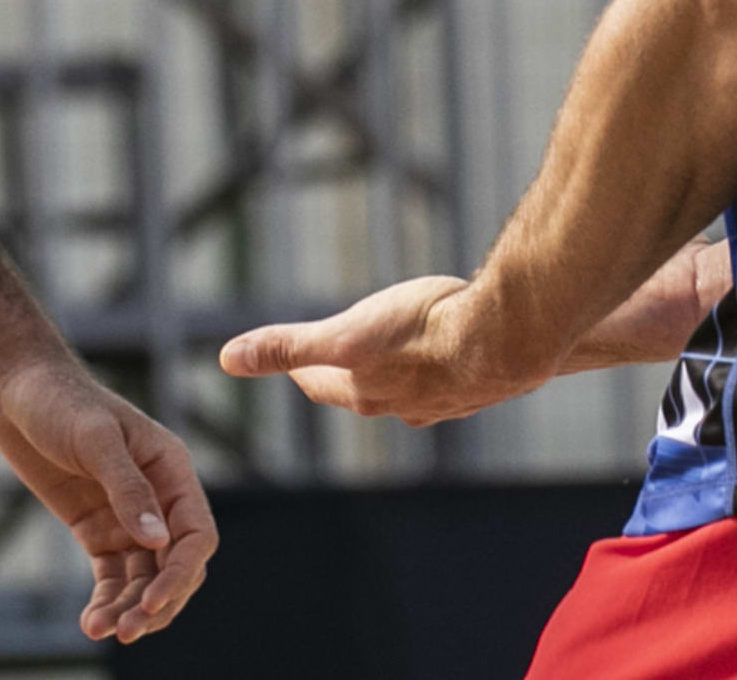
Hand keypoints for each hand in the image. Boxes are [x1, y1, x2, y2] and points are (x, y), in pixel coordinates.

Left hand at [0, 352, 216, 643]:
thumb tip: (159, 542)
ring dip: (128, 609)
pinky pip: (111, 576)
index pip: (196, 535)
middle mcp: (157, 498)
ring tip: (101, 630)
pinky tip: (91, 623)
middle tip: (126, 631)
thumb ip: (127, 488)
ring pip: (143, 579)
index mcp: (171, 470)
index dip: (181, 575)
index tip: (151, 604)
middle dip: (156, 602)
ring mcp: (126, 517)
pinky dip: (106, 601)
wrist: (14, 389)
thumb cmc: (60, 400)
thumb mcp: (95, 437)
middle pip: (174, 566)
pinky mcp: (96, 529)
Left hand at [221, 274, 537, 427]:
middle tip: (337, 359)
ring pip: (410, 389)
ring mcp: (446, 398)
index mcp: (366, 392)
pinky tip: (455, 355)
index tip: (293, 366)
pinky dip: (444, 366)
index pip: (321, 385)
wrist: (508, 337)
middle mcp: (404, 405)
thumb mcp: (345, 334)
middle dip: (348, 377)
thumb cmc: (424, 330)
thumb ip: (288, 346)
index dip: (302, 371)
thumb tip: (228, 358)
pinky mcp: (480, 383)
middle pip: (363, 392)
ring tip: (395, 358)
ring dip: (398, 375)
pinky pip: (453, 377)